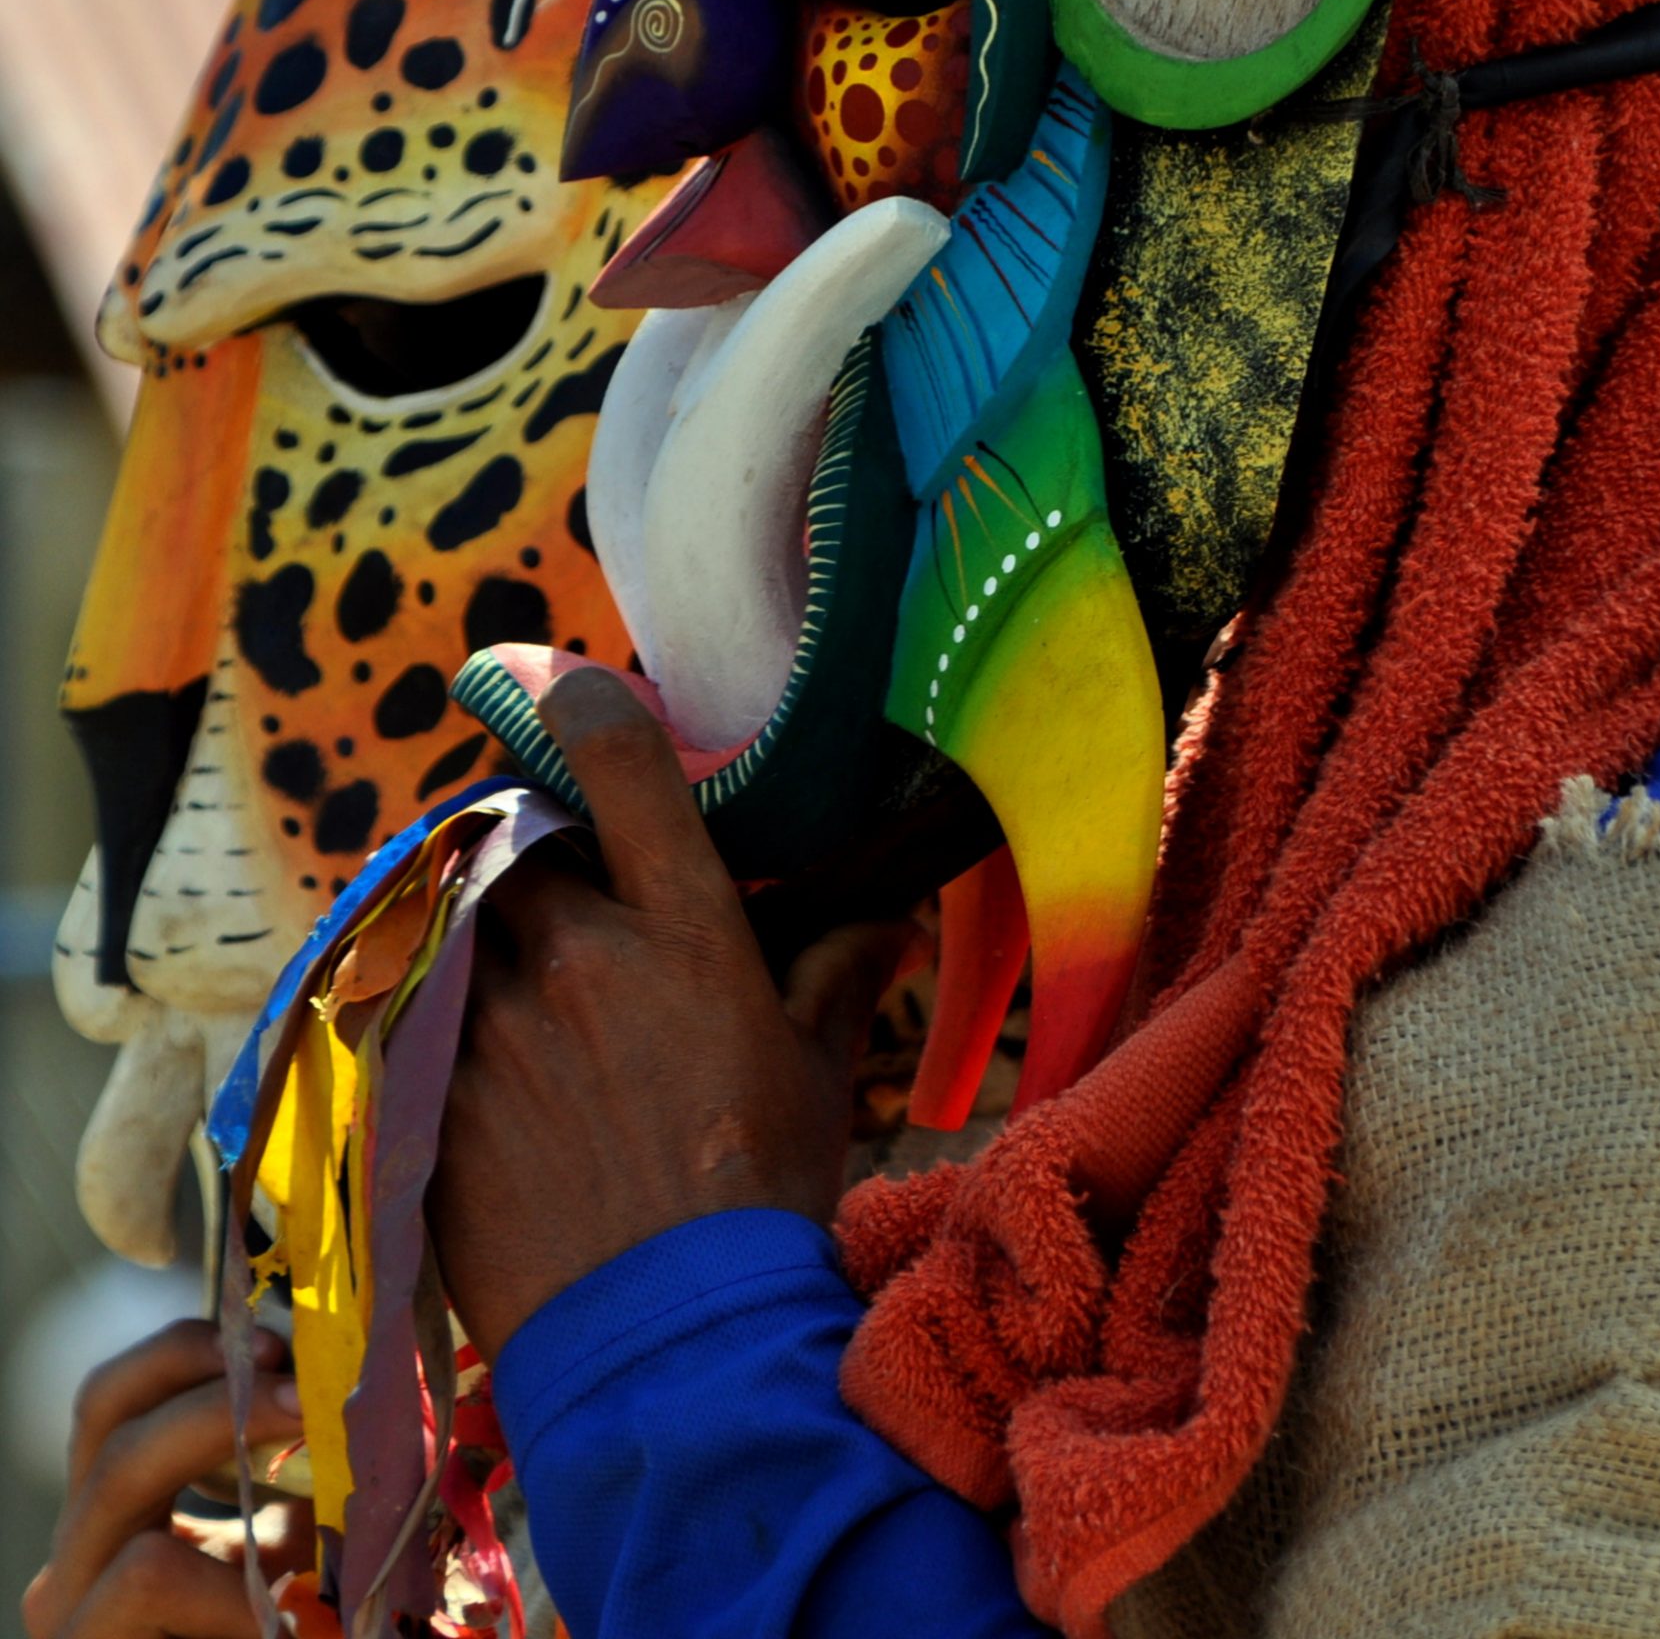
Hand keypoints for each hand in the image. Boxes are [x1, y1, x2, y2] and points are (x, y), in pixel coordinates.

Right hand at [22, 1320, 308, 1638]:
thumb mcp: (294, 1558)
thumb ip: (308, 1492)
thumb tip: (383, 1398)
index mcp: (127, 1509)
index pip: (123, 1392)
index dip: (191, 1346)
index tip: (282, 1336)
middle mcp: (80, 1548)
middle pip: (106, 1409)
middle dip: (214, 1377)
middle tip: (305, 1381)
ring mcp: (67, 1606)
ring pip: (118, 1477)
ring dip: (225, 1439)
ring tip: (315, 1437)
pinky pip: (140, 1576)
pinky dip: (224, 1573)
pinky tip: (282, 1605)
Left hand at [429, 666, 926, 1363]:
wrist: (666, 1339)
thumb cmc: (759, 1192)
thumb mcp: (815, 1068)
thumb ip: (840, 967)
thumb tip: (892, 912)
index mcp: (682, 934)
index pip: (620, 767)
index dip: (580, 699)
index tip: (553, 679)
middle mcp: (576, 956)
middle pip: (508, 834)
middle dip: (520, 836)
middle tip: (542, 865)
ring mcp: (487, 1024)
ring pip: (449, 916)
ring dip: (471, 919)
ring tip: (502, 962)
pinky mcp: (429, 1092)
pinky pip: (407, 1006)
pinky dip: (432, 1001)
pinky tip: (466, 1040)